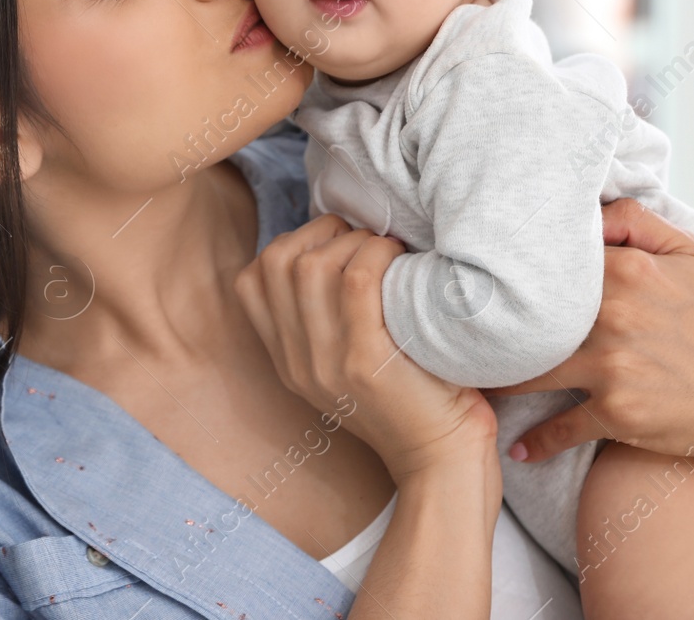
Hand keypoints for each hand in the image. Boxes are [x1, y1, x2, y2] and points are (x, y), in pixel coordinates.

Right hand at [235, 214, 498, 482]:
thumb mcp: (348, 364)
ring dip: (352, 240)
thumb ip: (327, 319)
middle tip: (362, 240)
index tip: (333, 244)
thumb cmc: (414, 397)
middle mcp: (297, 363)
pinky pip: (357, 280)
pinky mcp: (365, 363)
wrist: (442, 461)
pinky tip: (401, 259)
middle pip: (275, 263)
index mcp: (288, 361)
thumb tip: (336, 244)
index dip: (290, 244)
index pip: (250, 281)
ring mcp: (326, 365)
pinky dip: (378, 255)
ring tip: (385, 249)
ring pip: (311, 265)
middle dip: (320, 232)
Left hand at [486, 199, 693, 467]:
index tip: (471, 277)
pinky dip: (534, 442)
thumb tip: (586, 208)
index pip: (543, 263)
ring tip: (470, 384)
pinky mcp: (616, 412)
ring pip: (529, 370)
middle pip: (524, 317)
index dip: (504, 270)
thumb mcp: (693, 255)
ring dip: (496, 381)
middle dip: (484, 327)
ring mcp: (612, 364)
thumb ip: (636, 220)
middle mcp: (612, 313)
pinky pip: (558, 428)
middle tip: (450, 332)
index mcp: (625, 269)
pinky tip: (515, 448)